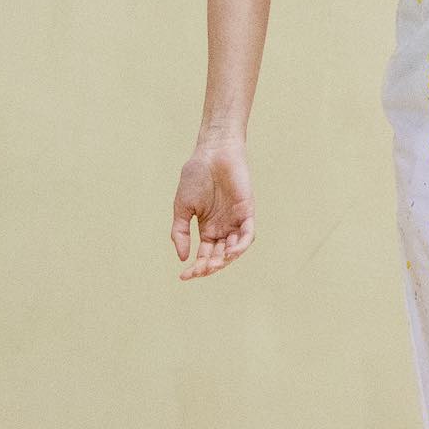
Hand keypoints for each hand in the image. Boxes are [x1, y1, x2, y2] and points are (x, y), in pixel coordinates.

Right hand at [170, 134, 254, 280]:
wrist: (211, 152)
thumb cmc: (196, 176)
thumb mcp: (182, 207)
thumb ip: (180, 231)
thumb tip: (182, 258)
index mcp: (208, 229)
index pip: (204, 255)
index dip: (196, 268)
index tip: (183, 277)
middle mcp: (223, 228)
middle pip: (220, 256)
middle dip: (210, 267)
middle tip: (199, 270)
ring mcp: (236, 220)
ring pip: (235, 249)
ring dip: (225, 260)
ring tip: (213, 265)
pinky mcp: (247, 211)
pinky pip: (248, 233)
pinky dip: (241, 245)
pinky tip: (230, 253)